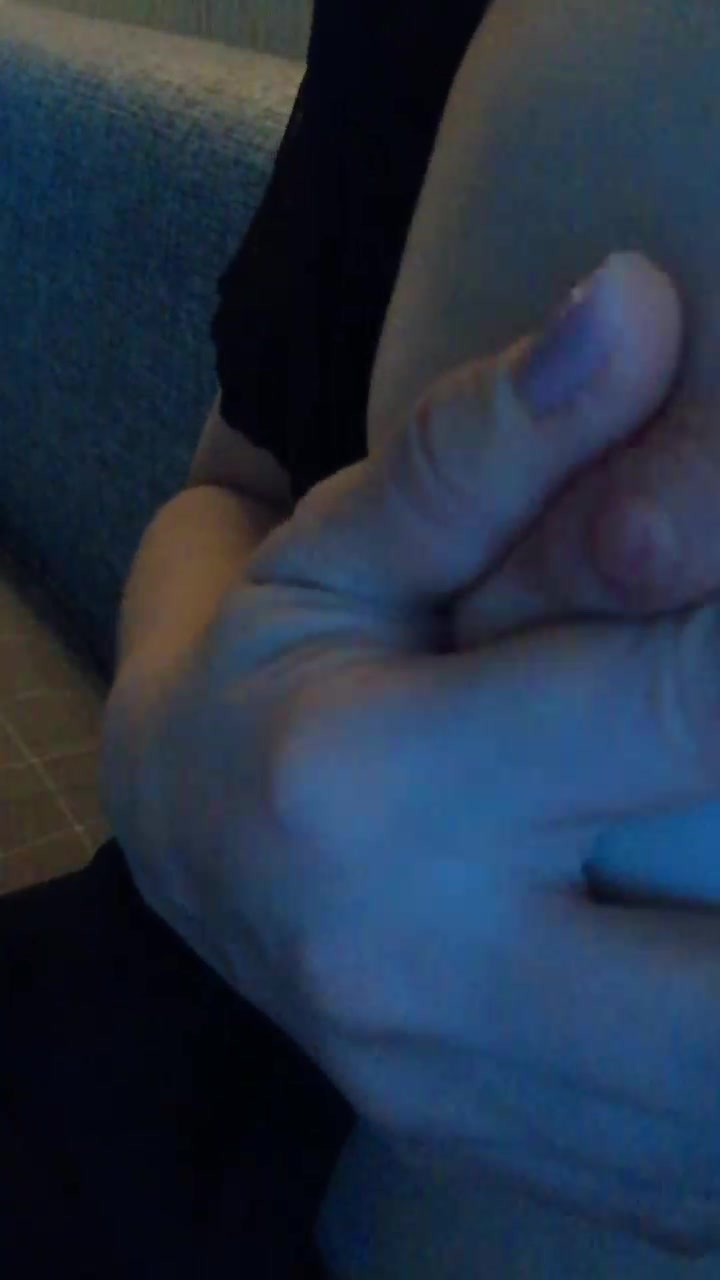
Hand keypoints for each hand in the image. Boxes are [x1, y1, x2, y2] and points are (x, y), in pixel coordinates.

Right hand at [110, 254, 719, 1253]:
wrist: (185, 857)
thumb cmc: (254, 677)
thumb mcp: (337, 550)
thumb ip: (492, 446)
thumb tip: (635, 302)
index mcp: (376, 786)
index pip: (681, 700)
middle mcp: (428, 967)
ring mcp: (470, 1091)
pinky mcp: (499, 1149)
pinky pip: (698, 1177)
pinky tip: (711, 975)